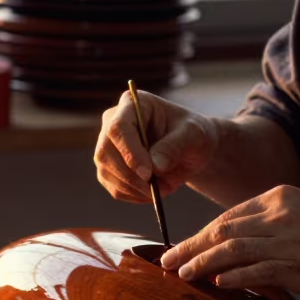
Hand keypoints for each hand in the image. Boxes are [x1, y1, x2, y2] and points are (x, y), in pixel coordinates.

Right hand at [94, 90, 219, 202]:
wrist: (191, 149)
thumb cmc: (192, 134)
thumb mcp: (194, 135)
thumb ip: (175, 146)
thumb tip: (155, 166)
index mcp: (133, 103)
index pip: (118, 127)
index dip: (130, 152)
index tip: (148, 173)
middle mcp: (113, 121)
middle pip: (106, 151)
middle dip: (132, 176)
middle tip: (159, 189)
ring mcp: (108, 145)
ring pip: (107, 172)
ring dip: (135, 188)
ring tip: (165, 189)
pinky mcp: (110, 168)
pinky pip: (114, 187)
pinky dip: (134, 195)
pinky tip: (154, 193)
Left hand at [160, 184, 299, 296]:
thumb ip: (268, 224)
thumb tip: (229, 246)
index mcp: (280, 197)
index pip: (228, 216)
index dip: (199, 233)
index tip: (179, 247)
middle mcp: (281, 215)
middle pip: (223, 230)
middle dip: (190, 246)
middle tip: (167, 262)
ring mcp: (290, 240)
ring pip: (233, 249)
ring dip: (202, 262)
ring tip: (183, 274)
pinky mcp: (299, 266)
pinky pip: (257, 271)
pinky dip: (233, 276)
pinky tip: (216, 283)